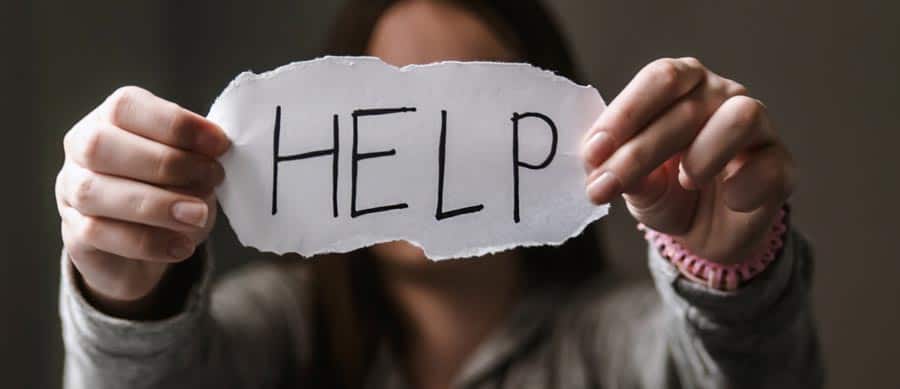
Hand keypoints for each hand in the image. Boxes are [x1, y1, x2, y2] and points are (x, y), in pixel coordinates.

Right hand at [56, 86, 229, 312]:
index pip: (127, 106)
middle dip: (165, 163)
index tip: (218, 144)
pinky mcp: (73, 233)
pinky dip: (146, 242)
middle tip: (211, 179)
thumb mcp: (192, 168)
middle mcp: (82, 149)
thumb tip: (214, 155)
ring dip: (155, 204)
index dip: (175, 124)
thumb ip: (198, 156)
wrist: (151, 247)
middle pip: (101, 145)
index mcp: (111, 118)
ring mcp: (70, 191)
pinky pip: (98, 235)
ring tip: (197, 216)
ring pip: (94, 191)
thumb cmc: (174, 192)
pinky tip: (180, 246)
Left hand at [582, 58, 793, 262]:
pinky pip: (768, 166)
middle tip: (604, 188)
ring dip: (703, 154)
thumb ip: (620, 170)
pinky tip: (729, 201)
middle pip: (686, 108)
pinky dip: (742, 187)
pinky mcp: (781, 164)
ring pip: (741, 116)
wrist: (704, 235)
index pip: (660, 79)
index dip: (624, 114)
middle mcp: (721, 96)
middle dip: (638, 153)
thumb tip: (599, 164)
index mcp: (683, 87)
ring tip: (685, 181)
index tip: (593, 152)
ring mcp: (758, 128)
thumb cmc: (666, 192)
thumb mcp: (635, 184)